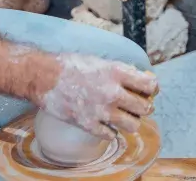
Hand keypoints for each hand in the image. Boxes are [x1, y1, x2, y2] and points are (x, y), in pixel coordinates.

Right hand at [33, 52, 158, 137]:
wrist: (43, 76)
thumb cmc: (70, 64)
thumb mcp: (100, 60)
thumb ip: (120, 71)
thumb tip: (139, 79)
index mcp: (117, 72)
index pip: (150, 85)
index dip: (152, 88)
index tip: (148, 89)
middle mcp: (112, 92)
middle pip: (145, 108)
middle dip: (144, 106)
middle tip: (138, 105)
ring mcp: (101, 111)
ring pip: (133, 125)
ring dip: (131, 120)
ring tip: (123, 115)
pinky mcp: (89, 125)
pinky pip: (111, 135)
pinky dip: (111, 131)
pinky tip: (105, 123)